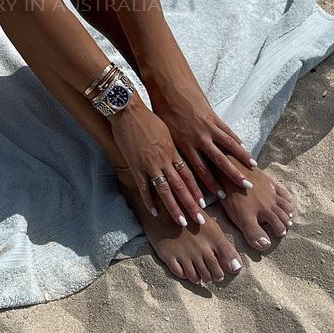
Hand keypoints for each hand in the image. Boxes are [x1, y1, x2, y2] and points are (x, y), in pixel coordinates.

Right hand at [109, 98, 206, 226]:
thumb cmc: (148, 118)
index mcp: (174, 151)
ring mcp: (150, 164)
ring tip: (182, 222)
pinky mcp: (135, 165)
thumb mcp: (166, 131)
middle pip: (181, 186)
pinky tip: (155, 213)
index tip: (204, 204)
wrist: (129, 111)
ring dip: (174, 207)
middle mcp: (165, 160)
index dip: (197, 190)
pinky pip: (143, 187)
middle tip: (200, 220)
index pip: (188, 174)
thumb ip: (173, 147)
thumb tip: (179, 156)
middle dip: (191, 204)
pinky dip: (149, 201)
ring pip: (165, 190)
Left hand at [150, 81, 255, 198]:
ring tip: (252, 169)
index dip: (210, 184)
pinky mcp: (213, 116)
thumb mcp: (165, 132)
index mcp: (184, 145)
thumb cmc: (161, 109)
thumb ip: (174, 147)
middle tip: (245, 188)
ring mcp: (208, 127)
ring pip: (228, 146)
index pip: (199, 170)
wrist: (168, 86)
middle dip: (232, 176)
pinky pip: (228, 132)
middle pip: (219, 161)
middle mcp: (198, 138)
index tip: (219, 196)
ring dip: (241, 159)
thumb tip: (177, 162)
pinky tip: (245, 149)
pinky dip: (237, 141)